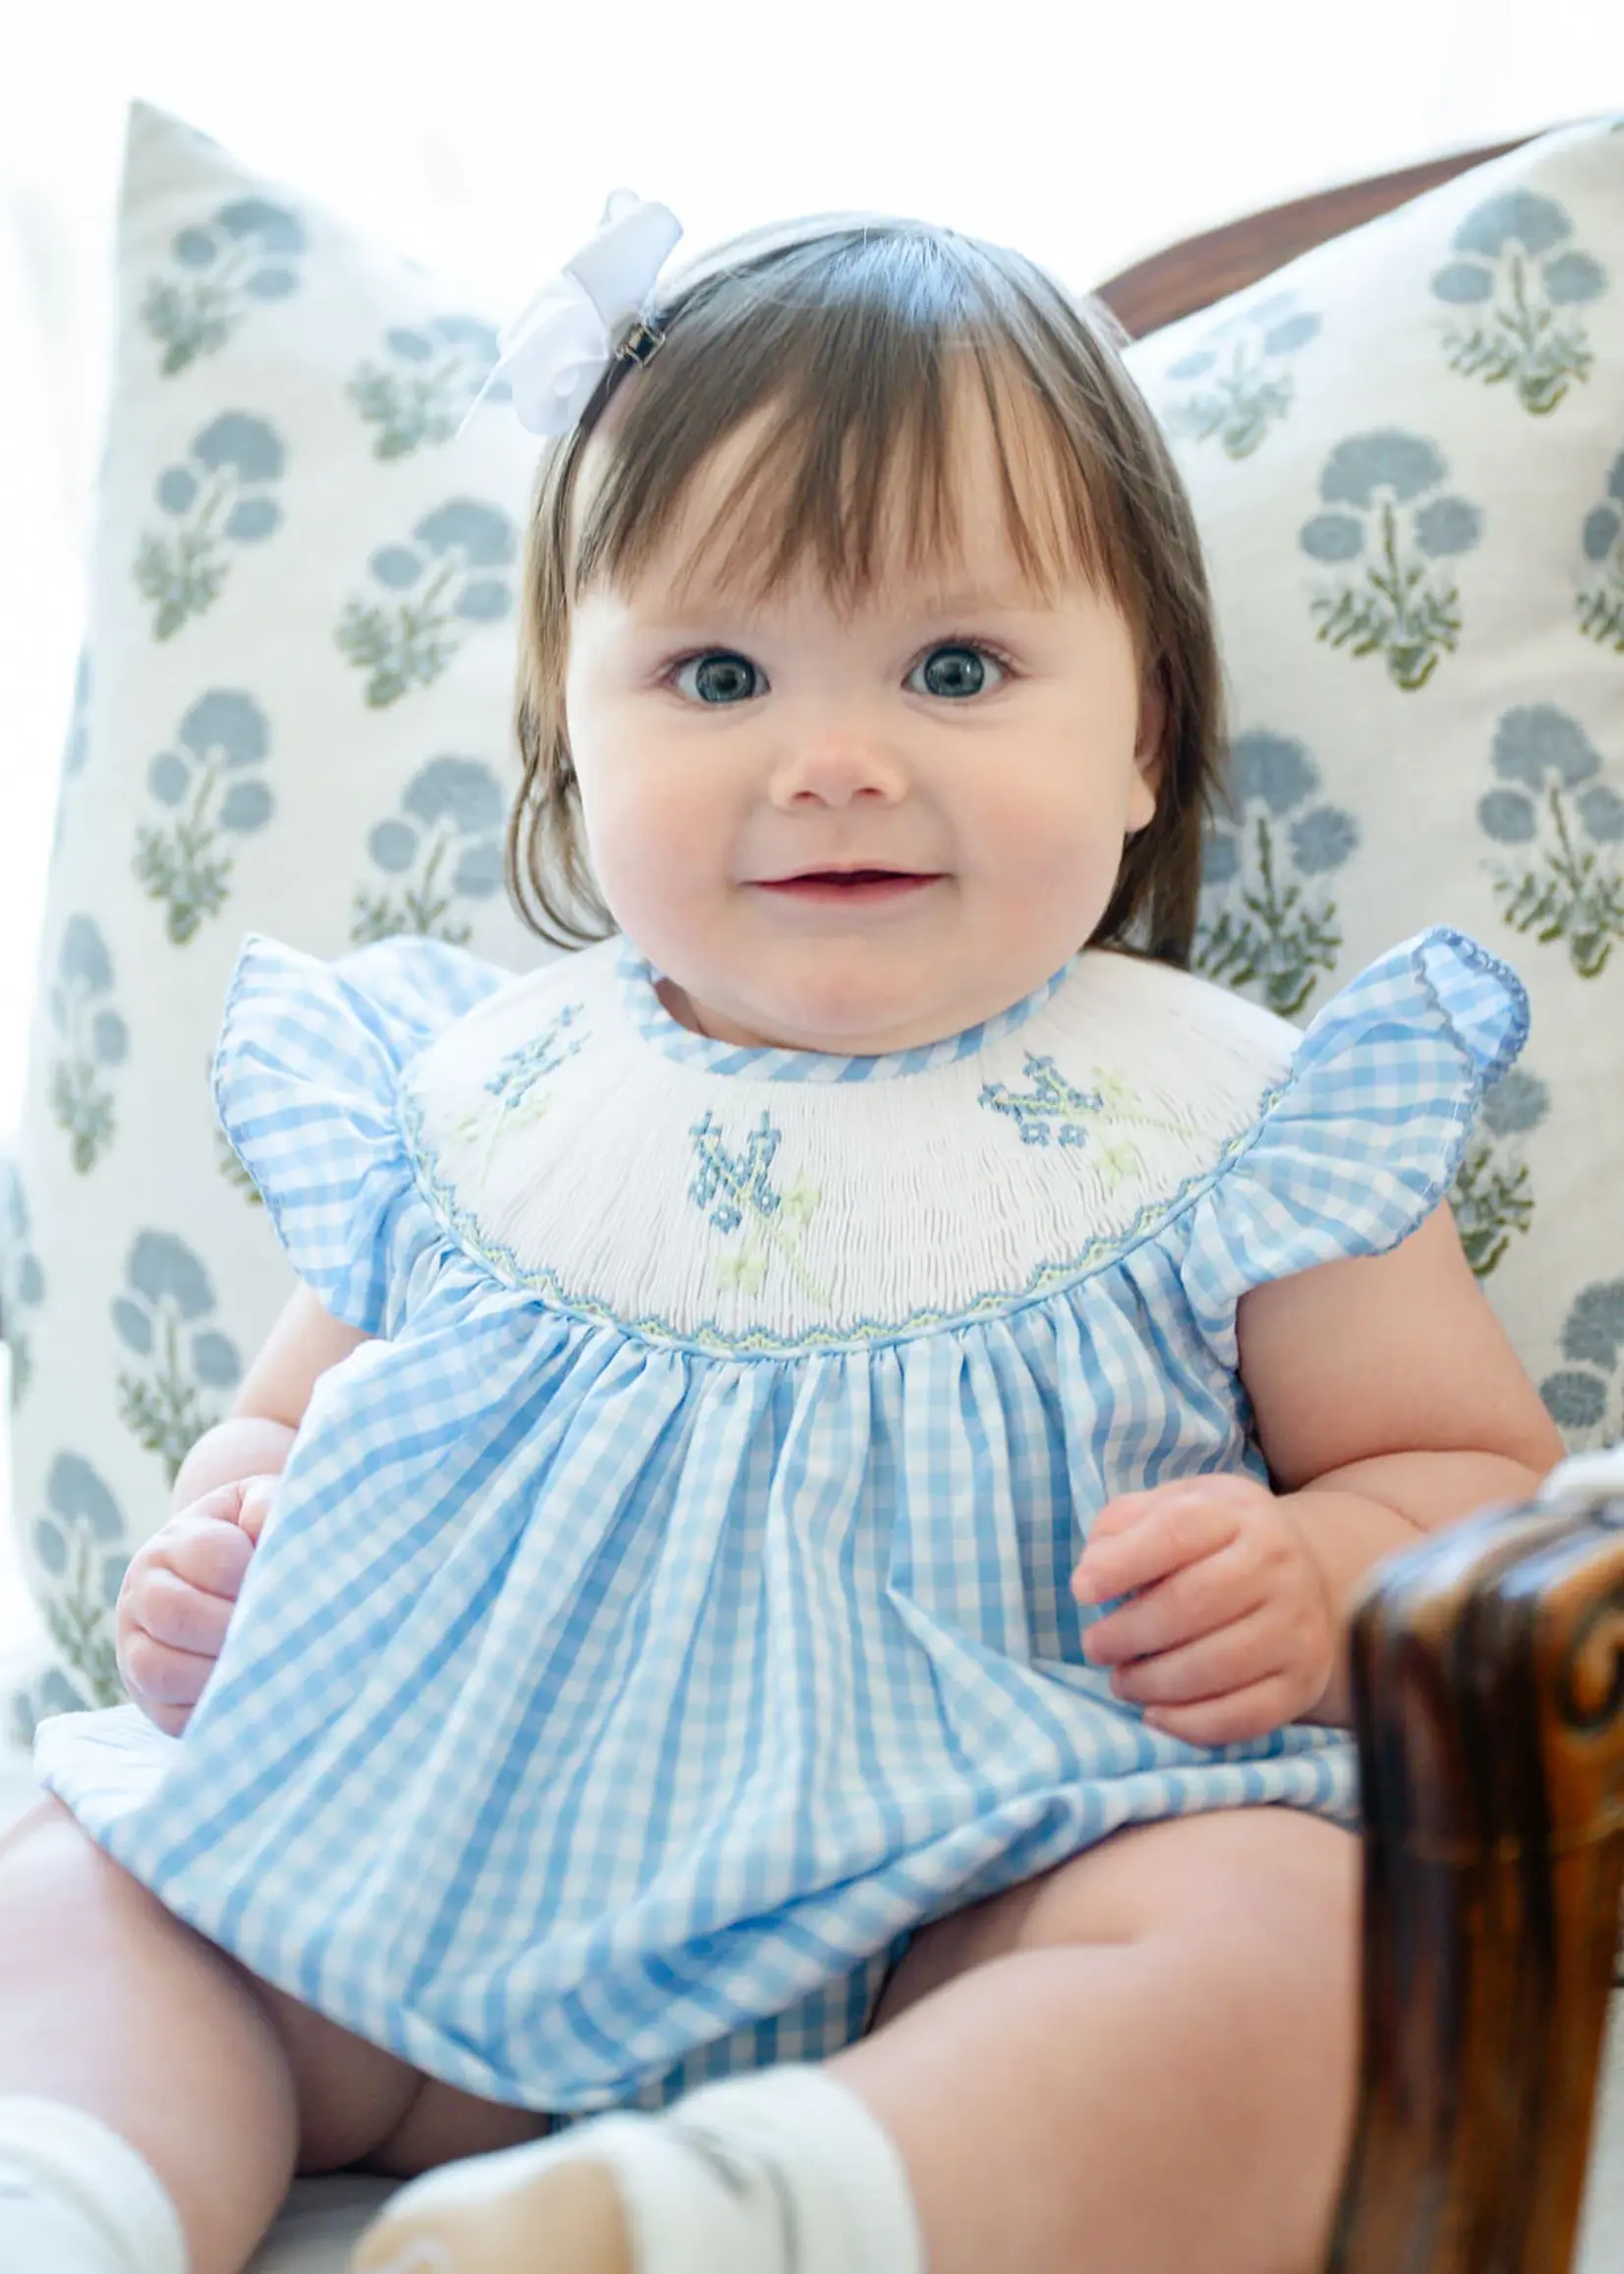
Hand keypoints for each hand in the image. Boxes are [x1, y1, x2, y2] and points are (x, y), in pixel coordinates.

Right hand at [115, 1475, 276, 1735]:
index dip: (251, 1571)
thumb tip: (268, 1529)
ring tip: (268, 1666)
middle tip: (285, 1632)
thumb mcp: (259, 1508)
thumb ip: (268, 1506)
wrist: (223, 1583)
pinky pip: (169, 1716)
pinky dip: (212, 1712)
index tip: (287, 1583)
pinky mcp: (150, 1699)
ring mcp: (136, 1648)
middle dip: (234, 1626)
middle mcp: (142, 1593)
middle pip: (174, 1613)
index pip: (208, 1554)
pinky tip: (252, 1695)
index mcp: (174, 1543)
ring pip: (158, 1670)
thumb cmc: (252, 1542)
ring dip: (217, 1672)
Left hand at [1070, 1474, 1335, 1745]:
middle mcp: (1277, 1565)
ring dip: (1153, 1683)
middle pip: (1194, 1603)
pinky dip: (1189, 1724)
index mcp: (1236, 1513)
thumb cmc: (1213, 1543)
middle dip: (1130, 1633)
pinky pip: (1245, 1715)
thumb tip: (1091, 1573)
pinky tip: (1155, 1714)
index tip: (1082, 1590)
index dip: (1121, 1563)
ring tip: (1122, 1681)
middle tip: (1095, 1646)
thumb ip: (1123, 1525)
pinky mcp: (1303, 1681)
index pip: (1177, 1530)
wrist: (1301, 1574)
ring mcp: (1297, 1626)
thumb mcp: (1172, 1507)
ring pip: (1218, 1666)